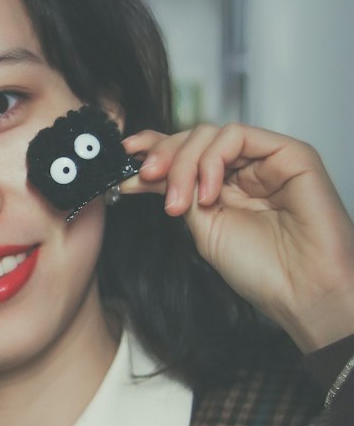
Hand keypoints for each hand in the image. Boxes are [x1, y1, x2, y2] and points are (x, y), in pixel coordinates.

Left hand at [122, 123, 353, 352]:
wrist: (302, 291)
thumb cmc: (262, 271)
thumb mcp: (203, 229)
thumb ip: (180, 194)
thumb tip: (145, 172)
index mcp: (227, 186)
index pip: (187, 154)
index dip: (154, 147)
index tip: (124, 155)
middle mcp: (247, 168)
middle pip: (194, 138)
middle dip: (162, 155)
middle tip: (142, 178)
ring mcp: (268, 159)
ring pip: (212, 134)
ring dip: (183, 163)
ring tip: (178, 203)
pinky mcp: (291, 154)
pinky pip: (239, 136)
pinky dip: (213, 160)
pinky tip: (209, 194)